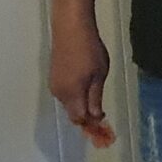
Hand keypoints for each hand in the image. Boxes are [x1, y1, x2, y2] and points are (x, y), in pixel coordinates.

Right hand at [48, 17, 114, 148]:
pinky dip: (77, 99)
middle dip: (88, 121)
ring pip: (70, 105)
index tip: (106, 133)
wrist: (71, 27)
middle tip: (105, 126)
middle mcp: (59, 92)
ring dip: (83, 109)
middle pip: (73, 114)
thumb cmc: (89, 50)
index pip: (80, 119)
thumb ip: (95, 98)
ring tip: (99, 109)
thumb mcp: (99, 75)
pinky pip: (67, 95)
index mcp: (71, 94)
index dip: (92, 128)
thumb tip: (95, 118)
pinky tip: (89, 94)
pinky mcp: (54, 76)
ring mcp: (54, 83)